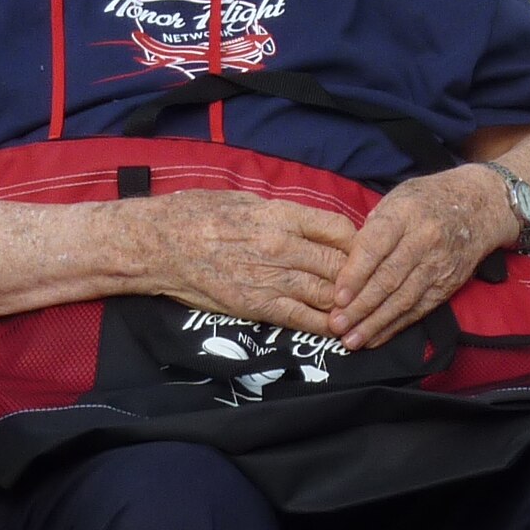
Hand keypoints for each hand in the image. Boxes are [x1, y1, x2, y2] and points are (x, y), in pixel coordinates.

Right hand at [140, 189, 359, 337]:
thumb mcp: (246, 199)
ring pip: (327, 292)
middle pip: (340, 263)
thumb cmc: (199, 214)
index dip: (358, 242)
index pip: (339, 228)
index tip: (363, 250)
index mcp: (282, 215)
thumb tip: (308, 221)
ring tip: (361, 310)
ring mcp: (271, 278)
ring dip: (347, 303)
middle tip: (368, 285)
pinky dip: (324, 325)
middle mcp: (284, 246)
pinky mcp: (256, 305)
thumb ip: (281, 212)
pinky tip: (338, 330)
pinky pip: (301, 317)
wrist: (161, 244)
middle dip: (358, 276)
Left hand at [328, 166, 514, 350]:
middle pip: (388, 278)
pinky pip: (419, 309)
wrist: (480, 205)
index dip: (355, 274)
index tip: (337, 297)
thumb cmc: (428, 200)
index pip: (376, 246)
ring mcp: (439, 263)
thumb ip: (372, 229)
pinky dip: (395, 326)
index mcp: (405, 213)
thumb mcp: (397, 199)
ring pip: (403, 299)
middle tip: (336, 325)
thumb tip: (346, 264)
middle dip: (360, 306)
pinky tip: (375, 337)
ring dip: (375, 323)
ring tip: (351, 340)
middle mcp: (424, 238)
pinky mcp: (449, 283)